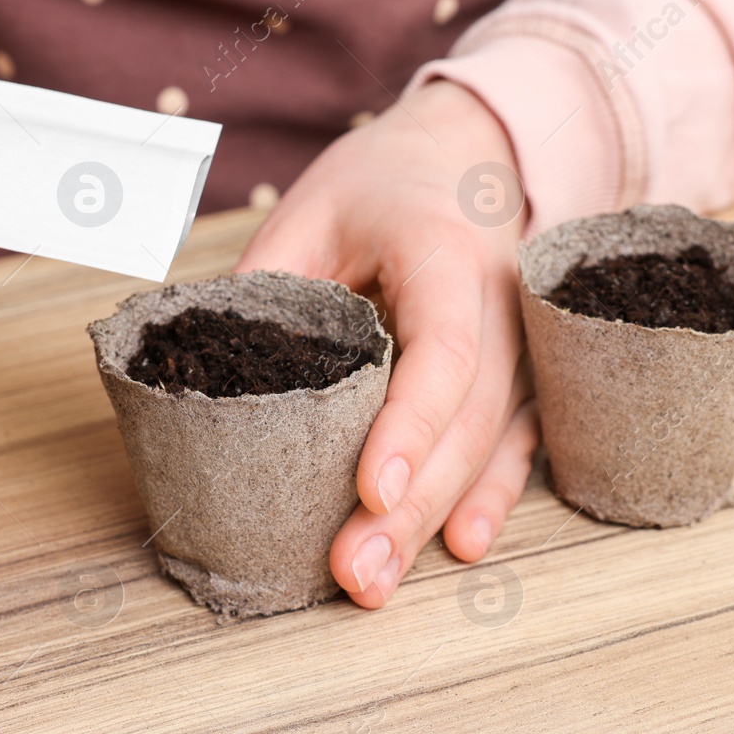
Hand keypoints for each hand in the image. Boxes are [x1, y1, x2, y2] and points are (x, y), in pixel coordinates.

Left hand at [236, 81, 538, 607]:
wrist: (472, 151)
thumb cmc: (385, 180)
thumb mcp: (313, 206)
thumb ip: (272, 282)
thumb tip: (213, 371)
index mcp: (449, 254)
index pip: (443, 351)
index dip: (409, 427)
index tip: (368, 493)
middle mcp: (501, 305)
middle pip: (469, 421)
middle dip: (411, 508)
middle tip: (354, 575)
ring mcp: (519, 344)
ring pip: (490, 446)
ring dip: (437, 521)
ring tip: (378, 583)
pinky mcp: (520, 373)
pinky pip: (514, 444)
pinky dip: (490, 498)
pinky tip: (461, 547)